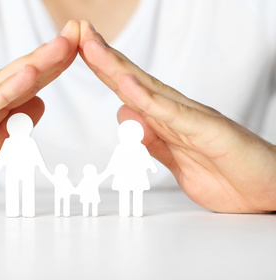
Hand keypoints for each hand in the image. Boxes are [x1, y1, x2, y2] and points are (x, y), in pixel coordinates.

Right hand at [0, 20, 79, 212]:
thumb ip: (9, 129)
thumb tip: (38, 104)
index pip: (25, 84)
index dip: (52, 66)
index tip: (77, 50)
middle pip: (20, 75)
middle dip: (52, 54)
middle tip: (79, 32)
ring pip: (5, 83)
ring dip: (37, 63)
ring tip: (64, 45)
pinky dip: (7, 91)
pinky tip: (28, 77)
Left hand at [79, 20, 275, 212]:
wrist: (270, 190)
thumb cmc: (229, 176)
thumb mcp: (177, 164)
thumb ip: (153, 141)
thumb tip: (125, 116)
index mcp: (168, 120)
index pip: (129, 89)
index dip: (105, 70)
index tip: (83, 51)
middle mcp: (177, 111)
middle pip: (133, 79)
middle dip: (103, 56)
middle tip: (80, 31)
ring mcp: (192, 117)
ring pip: (147, 88)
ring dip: (117, 66)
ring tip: (92, 45)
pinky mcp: (207, 130)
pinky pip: (171, 113)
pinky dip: (147, 98)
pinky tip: (125, 83)